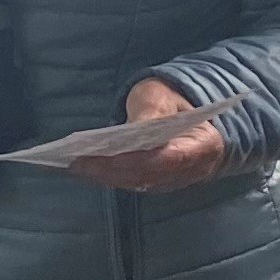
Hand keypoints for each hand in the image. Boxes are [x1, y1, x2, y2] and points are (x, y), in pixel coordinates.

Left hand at [65, 76, 231, 194]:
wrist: (183, 113)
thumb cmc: (170, 100)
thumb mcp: (161, 96)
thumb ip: (150, 112)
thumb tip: (132, 131)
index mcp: (204, 144)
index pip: (170, 159)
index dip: (139, 160)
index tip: (108, 156)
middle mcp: (193, 169)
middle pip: (150, 175)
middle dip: (112, 169)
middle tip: (78, 162)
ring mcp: (176, 179)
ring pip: (139, 183)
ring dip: (105, 176)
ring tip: (75, 165)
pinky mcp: (159, 182)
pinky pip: (133, 183)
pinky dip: (109, 177)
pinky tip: (85, 169)